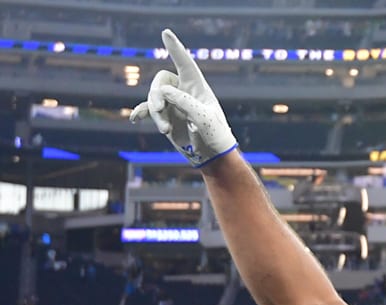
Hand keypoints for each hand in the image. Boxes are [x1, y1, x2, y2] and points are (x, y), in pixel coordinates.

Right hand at [131, 29, 236, 166]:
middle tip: (160, 109)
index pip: (185, 64)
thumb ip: (184, 101)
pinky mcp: (166, 116)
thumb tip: (163, 91)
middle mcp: (184, 91)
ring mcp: (173, 103)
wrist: (211, 155)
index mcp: (197, 87)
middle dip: (156, 94)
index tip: (166, 33)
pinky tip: (135, 118)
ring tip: (165, 129)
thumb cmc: (214, 134)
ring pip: (154, 97)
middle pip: (161, 81)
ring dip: (155, 112)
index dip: (175, 48)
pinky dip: (141, 112)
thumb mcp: (202, 118)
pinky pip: (147, 109)